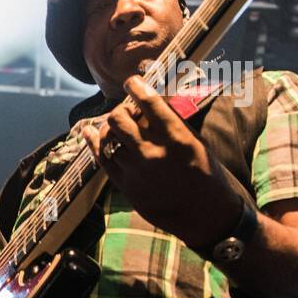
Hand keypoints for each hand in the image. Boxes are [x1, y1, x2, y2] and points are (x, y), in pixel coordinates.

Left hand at [81, 75, 241, 250]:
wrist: (205, 216)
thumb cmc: (206, 175)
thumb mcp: (197, 143)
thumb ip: (174, 122)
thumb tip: (151, 101)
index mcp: (177, 138)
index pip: (150, 103)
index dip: (136, 87)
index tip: (132, 82)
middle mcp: (153, 152)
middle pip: (120, 117)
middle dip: (121, 109)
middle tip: (128, 111)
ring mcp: (136, 170)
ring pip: (108, 136)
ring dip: (110, 126)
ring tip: (117, 125)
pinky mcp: (125, 185)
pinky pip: (101, 158)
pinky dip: (94, 142)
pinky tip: (90, 132)